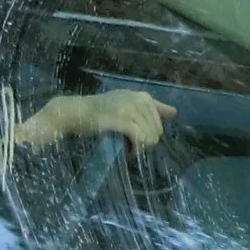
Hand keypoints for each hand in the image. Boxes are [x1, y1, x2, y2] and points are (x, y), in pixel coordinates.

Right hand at [16, 89, 175, 151]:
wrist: (75, 111)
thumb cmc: (100, 110)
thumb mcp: (128, 103)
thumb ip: (152, 107)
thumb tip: (174, 112)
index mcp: (142, 96)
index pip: (159, 121)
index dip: (150, 134)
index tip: (138, 141)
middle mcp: (137, 99)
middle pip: (156, 130)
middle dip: (146, 142)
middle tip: (130, 147)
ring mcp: (129, 108)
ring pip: (149, 135)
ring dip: (141, 148)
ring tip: (128, 150)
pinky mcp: (120, 119)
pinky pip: (139, 136)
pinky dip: (136, 148)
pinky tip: (129, 153)